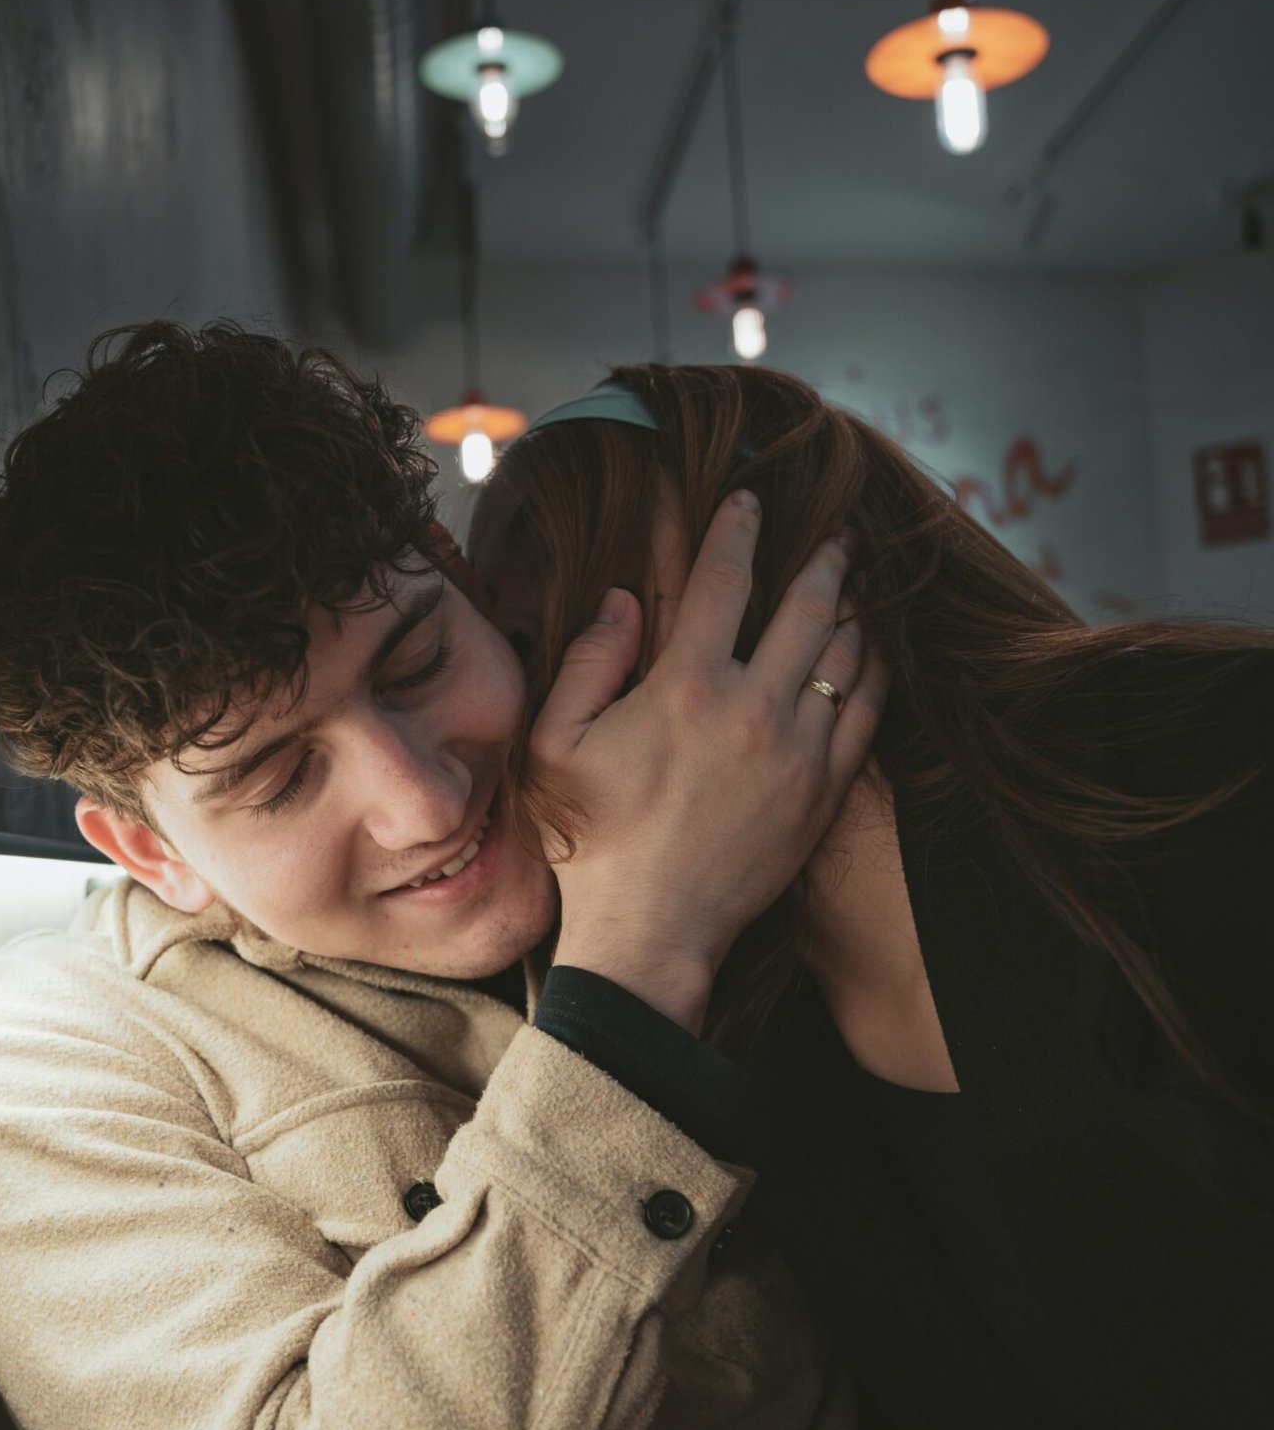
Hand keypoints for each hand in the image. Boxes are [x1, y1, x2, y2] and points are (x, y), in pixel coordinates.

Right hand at [529, 494, 886, 1031]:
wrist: (651, 931)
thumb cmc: (592, 840)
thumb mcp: (556, 745)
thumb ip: (588, 661)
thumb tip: (621, 597)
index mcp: (683, 685)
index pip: (724, 578)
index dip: (738, 527)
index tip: (749, 499)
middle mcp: (752, 707)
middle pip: (806, 603)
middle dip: (822, 555)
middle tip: (835, 529)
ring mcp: (798, 750)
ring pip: (845, 653)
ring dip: (854, 606)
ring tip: (857, 580)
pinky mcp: (824, 792)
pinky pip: (867, 711)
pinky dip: (872, 670)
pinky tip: (870, 651)